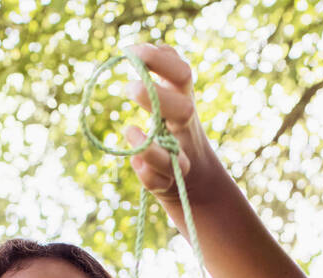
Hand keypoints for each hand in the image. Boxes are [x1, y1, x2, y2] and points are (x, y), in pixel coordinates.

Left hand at [121, 43, 221, 208]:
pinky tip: (135, 162)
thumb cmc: (173, 130)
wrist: (196, 180)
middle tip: (126, 88)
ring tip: (127, 130)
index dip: (160, 60)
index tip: (132, 51)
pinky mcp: (168, 183)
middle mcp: (185, 128)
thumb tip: (135, 49)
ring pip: (172, 155)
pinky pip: (158, 180)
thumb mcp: (171, 96)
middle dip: (156, 98)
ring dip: (148, 146)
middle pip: (183, 110)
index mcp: (183, 100)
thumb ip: (159, 71)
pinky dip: (145, 170)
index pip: (181, 73)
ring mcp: (179, 158)